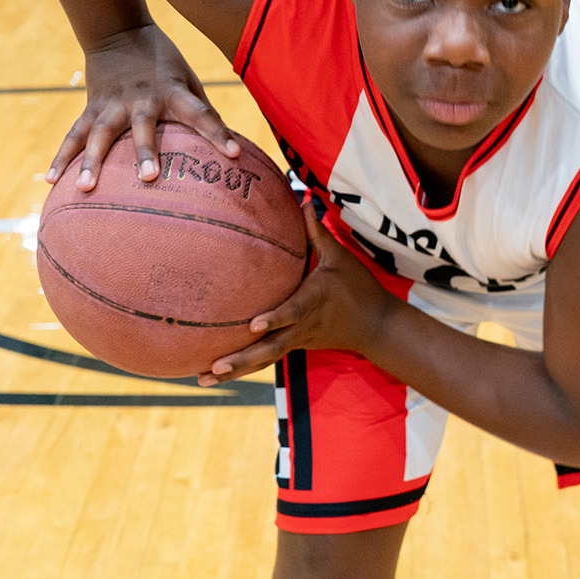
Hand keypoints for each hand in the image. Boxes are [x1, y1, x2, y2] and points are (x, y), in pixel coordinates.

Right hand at [48, 22, 240, 189]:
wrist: (119, 29)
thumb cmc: (163, 61)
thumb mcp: (187, 77)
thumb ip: (201, 107)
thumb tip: (230, 147)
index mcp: (173, 91)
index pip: (201, 113)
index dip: (219, 133)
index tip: (235, 155)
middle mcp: (142, 99)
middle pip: (143, 127)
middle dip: (145, 151)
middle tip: (148, 178)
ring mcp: (112, 104)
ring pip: (100, 134)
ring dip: (92, 161)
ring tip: (85, 188)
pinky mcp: (92, 107)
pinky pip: (74, 135)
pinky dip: (62, 157)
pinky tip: (51, 181)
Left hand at [200, 197, 393, 382]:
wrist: (376, 327)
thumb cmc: (359, 287)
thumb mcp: (340, 257)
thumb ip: (317, 232)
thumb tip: (303, 199)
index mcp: (314, 302)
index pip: (293, 312)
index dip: (275, 319)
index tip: (253, 325)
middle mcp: (303, 326)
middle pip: (270, 348)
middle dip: (242, 359)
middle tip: (214, 368)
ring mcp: (298, 340)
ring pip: (265, 359)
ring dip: (235, 371)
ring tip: (203, 379)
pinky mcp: (295, 347)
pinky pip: (266, 359)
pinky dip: (243, 368)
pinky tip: (215, 374)